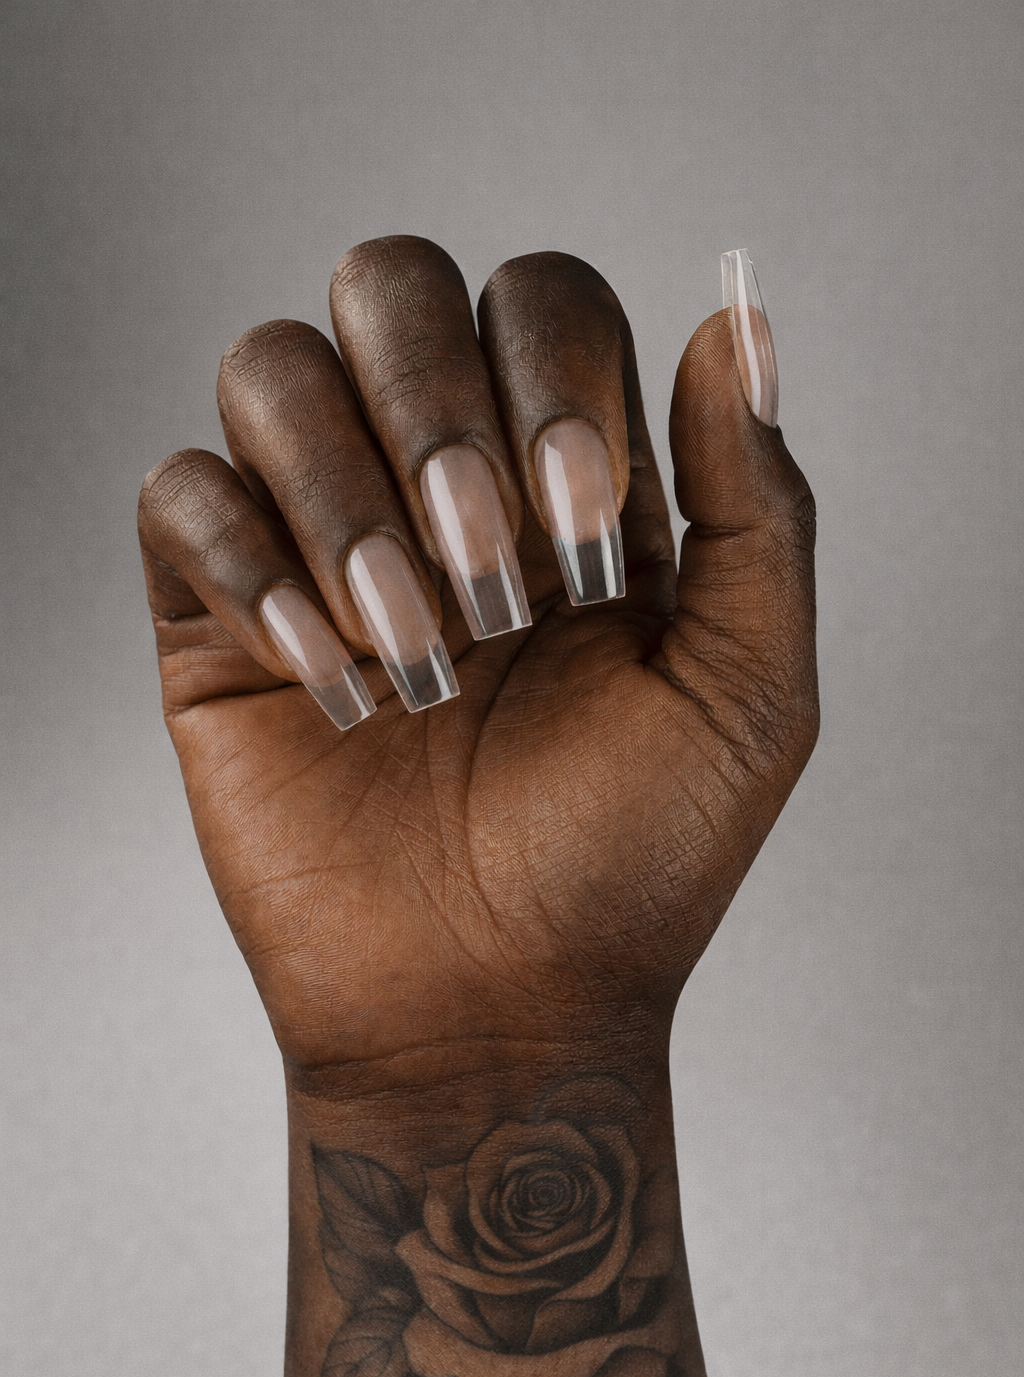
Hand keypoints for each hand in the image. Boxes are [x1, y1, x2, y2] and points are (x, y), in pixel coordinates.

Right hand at [138, 236, 816, 1070]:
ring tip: (414, 655)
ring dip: (345, 498)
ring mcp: (317, 542)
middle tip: (492, 582)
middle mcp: (437, 482)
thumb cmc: (630, 865)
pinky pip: (180, 498)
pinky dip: (249, 568)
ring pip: (269, 367)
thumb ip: (759, 505)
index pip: (541, 300)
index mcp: (568, 479)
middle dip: (439, 408)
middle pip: (390, 285)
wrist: (499, 1012)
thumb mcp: (746, 691)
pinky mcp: (217, 620)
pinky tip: (329, 683)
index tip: (584, 534)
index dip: (557, 376)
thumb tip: (741, 318)